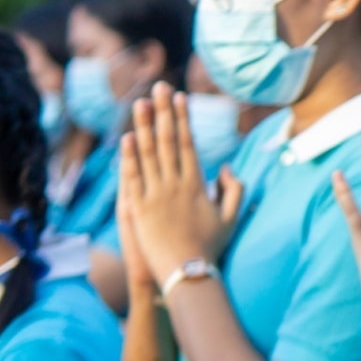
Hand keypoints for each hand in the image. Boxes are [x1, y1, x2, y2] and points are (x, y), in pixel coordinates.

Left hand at [117, 83, 241, 282]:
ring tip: (139, 103)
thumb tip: (226, 167)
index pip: (188, 144)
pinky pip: (132, 177)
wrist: (187, 273)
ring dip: (144, 126)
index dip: (183, 118)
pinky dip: (128, 156)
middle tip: (158, 87)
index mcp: (197, 185)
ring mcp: (155, 195)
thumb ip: (234, 190)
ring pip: (148, 154)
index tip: (179, 98)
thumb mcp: (230, 218)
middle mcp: (175, 184)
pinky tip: (126, 138)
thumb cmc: (210, 248)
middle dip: (163, 112)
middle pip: (168, 141)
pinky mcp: (138, 208)